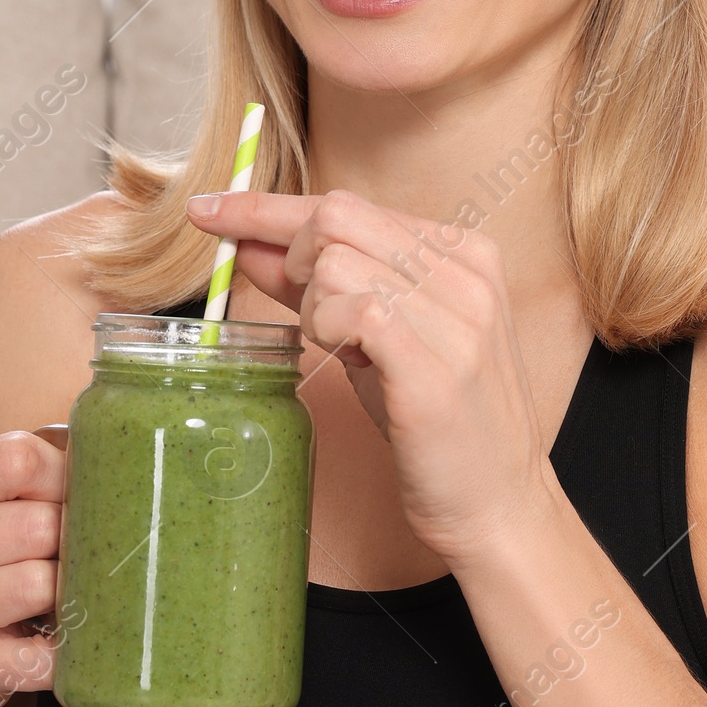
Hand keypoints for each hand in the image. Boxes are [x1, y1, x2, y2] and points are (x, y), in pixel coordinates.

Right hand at [0, 433, 65, 706]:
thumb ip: (24, 475)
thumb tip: (118, 451)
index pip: (16, 459)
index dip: (64, 475)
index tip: (76, 496)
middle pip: (37, 525)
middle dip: (72, 540)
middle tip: (71, 556)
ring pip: (42, 584)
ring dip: (69, 593)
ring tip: (60, 597)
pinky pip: (47, 653)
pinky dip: (70, 649)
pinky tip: (62, 643)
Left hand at [187, 188, 556, 560]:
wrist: (497, 503)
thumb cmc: (435, 422)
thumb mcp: (380, 338)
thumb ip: (322, 286)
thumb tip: (249, 244)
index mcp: (463, 252)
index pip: (349, 203)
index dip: (267, 209)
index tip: (208, 212)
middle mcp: (466, 270)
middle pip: (336, 215)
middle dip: (292, 262)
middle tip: (309, 320)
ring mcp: (457, 314)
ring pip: (335, 261)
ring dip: (313, 309)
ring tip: (343, 353)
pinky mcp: (435, 363)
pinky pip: (351, 311)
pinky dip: (327, 331)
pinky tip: (349, 361)